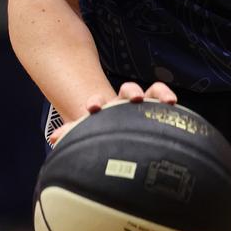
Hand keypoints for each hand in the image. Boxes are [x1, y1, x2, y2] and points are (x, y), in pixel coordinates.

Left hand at [49, 80, 176, 145]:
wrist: (118, 140)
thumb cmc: (101, 136)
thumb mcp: (86, 133)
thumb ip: (72, 133)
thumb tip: (55, 137)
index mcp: (106, 108)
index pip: (100, 101)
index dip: (97, 102)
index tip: (93, 107)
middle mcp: (125, 103)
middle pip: (128, 90)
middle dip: (131, 91)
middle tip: (134, 98)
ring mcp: (144, 106)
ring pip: (152, 92)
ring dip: (159, 93)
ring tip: (168, 100)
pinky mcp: (158, 112)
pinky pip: (166, 101)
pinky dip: (170, 99)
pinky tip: (176, 105)